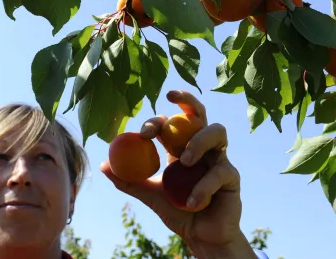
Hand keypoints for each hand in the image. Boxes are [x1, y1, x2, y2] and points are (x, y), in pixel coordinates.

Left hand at [101, 90, 256, 258]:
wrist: (201, 236)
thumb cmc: (178, 212)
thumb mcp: (149, 195)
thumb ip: (129, 180)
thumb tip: (103, 165)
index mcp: (181, 147)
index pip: (171, 123)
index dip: (158, 122)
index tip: (144, 132)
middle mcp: (203, 147)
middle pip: (199, 113)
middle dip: (187, 100)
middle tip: (170, 99)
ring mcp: (219, 158)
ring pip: (217, 131)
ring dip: (198, 141)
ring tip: (184, 161)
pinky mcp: (231, 176)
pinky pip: (219, 172)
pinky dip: (202, 186)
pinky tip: (190, 202)